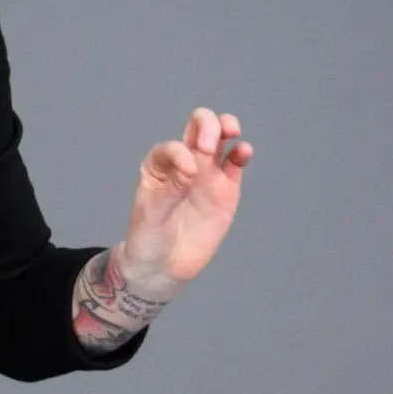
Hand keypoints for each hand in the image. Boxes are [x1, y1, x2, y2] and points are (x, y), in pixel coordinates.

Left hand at [120, 108, 251, 288]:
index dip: (181, 154)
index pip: (173, 146)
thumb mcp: (151, 216)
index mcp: (159, 165)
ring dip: (226, 127)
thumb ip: (170, 191)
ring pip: (220, 139)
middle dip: (207, 125)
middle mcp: (184, 163)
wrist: (163, 267)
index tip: (187, 175)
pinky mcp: (226, 190)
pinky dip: (242, 152)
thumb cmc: (148, 238)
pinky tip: (244, 151)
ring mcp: (207, 174)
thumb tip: (191, 168)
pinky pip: (235, 164)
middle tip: (209, 146)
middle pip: (198, 127)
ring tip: (232, 131)